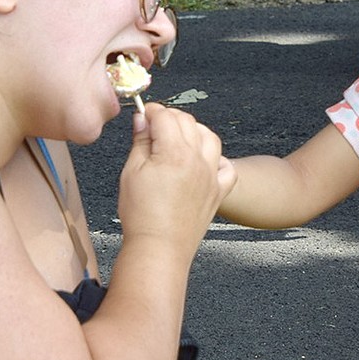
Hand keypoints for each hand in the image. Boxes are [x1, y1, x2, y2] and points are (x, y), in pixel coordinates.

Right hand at [118, 104, 233, 254]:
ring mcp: (211, 175)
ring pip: (210, 138)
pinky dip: (217, 159)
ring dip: (194, 131)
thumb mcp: (131, 173)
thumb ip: (140, 142)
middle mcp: (197, 160)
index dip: (151, 111)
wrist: (159, 248)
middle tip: (154, 126)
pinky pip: (227, 167)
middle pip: (188, 122)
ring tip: (178, 138)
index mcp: (174, 152)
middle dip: (170, 117)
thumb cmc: (142, 215)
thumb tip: (141, 120)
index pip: (165, 117)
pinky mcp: (218, 192)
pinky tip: (204, 162)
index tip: (143, 114)